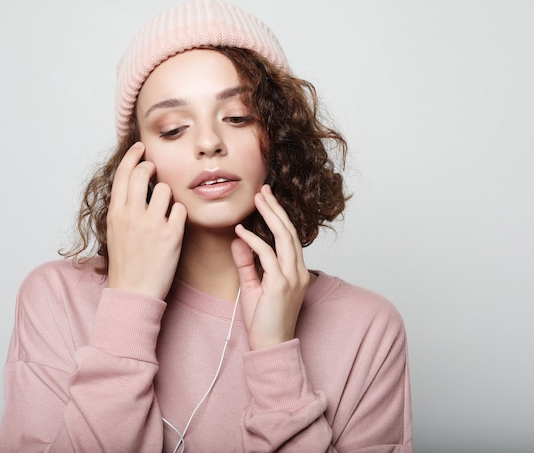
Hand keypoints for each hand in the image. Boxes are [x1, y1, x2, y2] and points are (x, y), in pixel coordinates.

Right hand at [106, 142, 186, 299]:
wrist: (133, 292)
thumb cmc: (126, 263)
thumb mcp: (115, 231)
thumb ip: (124, 208)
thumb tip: (135, 185)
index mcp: (115, 213)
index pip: (123, 174)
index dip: (132, 157)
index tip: (140, 148)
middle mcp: (131, 215)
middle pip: (143, 173)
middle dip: (152, 167)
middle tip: (156, 170)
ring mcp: (152, 224)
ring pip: (165, 189)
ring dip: (168, 196)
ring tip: (164, 211)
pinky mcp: (171, 235)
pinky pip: (181, 210)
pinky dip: (180, 215)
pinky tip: (174, 227)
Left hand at [231, 184, 310, 349]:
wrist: (270, 347)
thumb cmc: (263, 321)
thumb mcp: (252, 287)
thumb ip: (247, 263)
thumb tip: (239, 240)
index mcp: (296, 272)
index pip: (288, 237)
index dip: (278, 216)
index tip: (265, 200)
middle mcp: (299, 272)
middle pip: (288, 232)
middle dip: (275, 208)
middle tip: (263, 190)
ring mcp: (292, 278)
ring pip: (284, 238)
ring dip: (270, 216)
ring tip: (258, 199)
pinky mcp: (281, 285)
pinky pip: (267, 256)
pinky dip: (254, 241)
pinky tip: (241, 231)